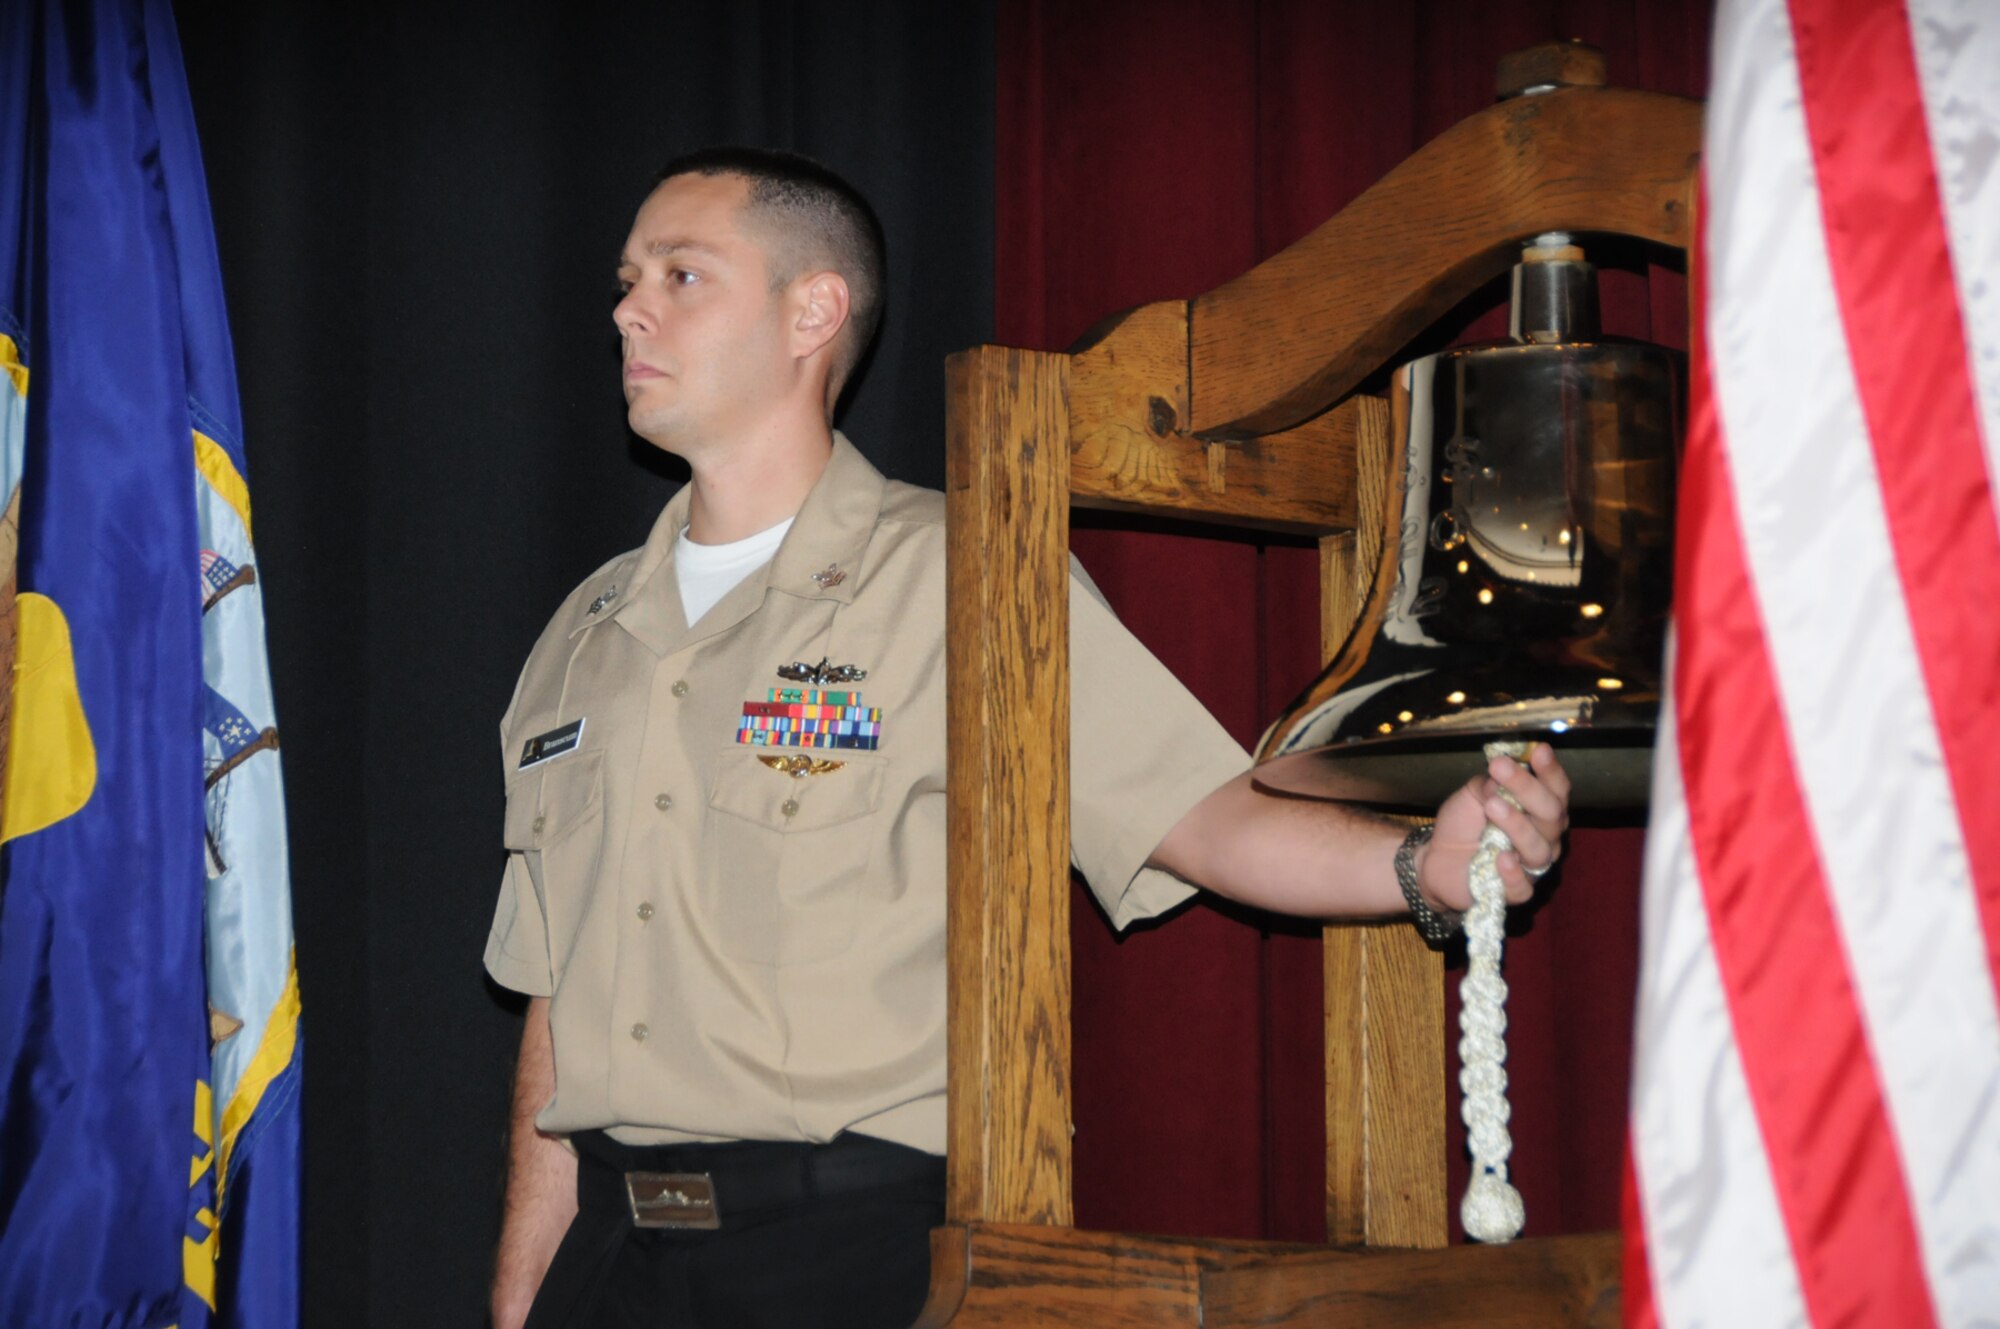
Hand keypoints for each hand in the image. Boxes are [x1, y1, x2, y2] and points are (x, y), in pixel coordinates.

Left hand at [1417, 743, 1570, 912]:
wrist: (1436, 858)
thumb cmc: (1464, 822)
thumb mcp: (1472, 794)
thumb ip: (1488, 783)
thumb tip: (1501, 774)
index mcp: (1540, 809)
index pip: (1556, 789)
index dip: (1550, 771)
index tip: (1538, 750)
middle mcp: (1545, 837)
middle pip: (1551, 814)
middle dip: (1527, 789)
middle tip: (1500, 769)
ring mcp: (1532, 866)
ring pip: (1539, 848)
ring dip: (1517, 824)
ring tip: (1492, 806)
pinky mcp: (1514, 892)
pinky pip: (1523, 887)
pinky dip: (1513, 872)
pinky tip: (1501, 857)